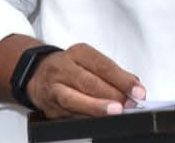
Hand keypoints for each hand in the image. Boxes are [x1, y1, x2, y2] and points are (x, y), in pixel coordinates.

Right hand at [26, 43, 146, 118]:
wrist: (37, 73)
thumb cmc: (70, 67)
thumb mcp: (89, 60)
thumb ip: (113, 73)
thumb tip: (135, 86)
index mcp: (77, 53)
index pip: (102, 65)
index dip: (122, 79)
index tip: (138, 90)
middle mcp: (63, 69)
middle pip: (88, 82)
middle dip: (111, 94)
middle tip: (129, 103)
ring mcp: (55, 89)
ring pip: (74, 100)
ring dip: (97, 107)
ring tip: (115, 112)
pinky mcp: (51, 109)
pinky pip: (70, 116)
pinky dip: (87, 119)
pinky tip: (100, 121)